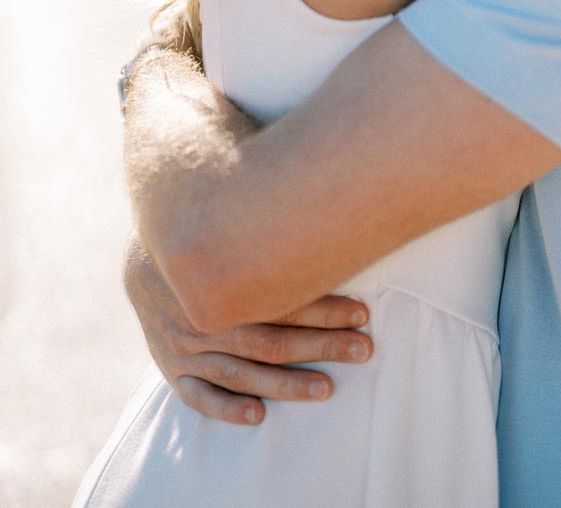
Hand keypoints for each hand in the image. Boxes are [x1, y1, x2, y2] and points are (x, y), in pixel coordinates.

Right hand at [123, 237, 372, 425]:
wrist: (145, 258)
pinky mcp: (174, 370)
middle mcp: (203, 317)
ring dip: (285, 383)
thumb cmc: (205, 236)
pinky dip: (227, 408)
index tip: (363, 313)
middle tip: (363, 350)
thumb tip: (318, 197)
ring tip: (326, 389)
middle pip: (269, 338)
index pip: (280, 298)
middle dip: (320, 345)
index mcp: (220, 280)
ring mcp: (185, 348)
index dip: (324, 307)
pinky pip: (199, 395)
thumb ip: (270, 224)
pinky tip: (257, 415)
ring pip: (241, 371)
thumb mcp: (230, 221)